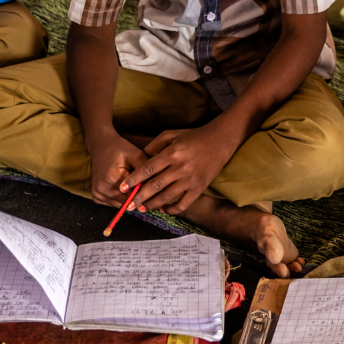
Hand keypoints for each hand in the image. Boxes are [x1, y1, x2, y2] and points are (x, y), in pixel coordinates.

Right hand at [90, 134, 148, 206]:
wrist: (100, 145)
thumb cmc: (120, 148)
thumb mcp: (137, 155)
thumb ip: (146, 171)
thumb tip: (155, 187)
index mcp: (112, 179)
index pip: (134, 196)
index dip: (146, 194)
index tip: (154, 192)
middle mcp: (102, 190)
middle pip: (127, 203)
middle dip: (138, 197)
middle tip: (149, 191)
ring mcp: (97, 195)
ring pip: (121, 205)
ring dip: (130, 199)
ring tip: (137, 188)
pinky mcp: (96, 197)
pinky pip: (113, 203)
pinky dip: (121, 199)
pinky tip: (126, 188)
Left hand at [121, 123, 237, 214]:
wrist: (220, 140)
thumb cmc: (193, 136)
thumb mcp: (172, 134)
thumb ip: (154, 145)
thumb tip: (141, 158)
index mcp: (172, 153)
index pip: (148, 169)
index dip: (134, 179)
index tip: (123, 187)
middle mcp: (180, 167)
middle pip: (155, 185)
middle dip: (139, 196)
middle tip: (128, 204)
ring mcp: (191, 179)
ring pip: (167, 196)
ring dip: (153, 204)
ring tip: (142, 208)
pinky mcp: (199, 187)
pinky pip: (184, 203)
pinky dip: (173, 209)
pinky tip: (164, 209)